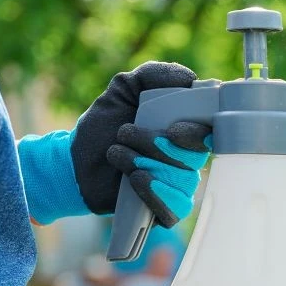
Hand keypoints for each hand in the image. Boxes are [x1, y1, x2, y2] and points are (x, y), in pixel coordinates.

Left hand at [19, 62, 211, 225]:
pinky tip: (134, 180)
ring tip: (118, 155)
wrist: (75, 162)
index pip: (210, 134)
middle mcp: (188, 161)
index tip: (173, 128)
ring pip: (181, 181)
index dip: (197, 132)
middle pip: (194, 158)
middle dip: (157, 145)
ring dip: (144, 163)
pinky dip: (154, 193)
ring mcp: (179, 187)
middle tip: (126, 134)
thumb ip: (152, 75)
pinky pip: (176, 208)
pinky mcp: (166, 210)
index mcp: (186, 133)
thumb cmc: (103, 127)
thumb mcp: (123, 91)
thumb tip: (189, 78)